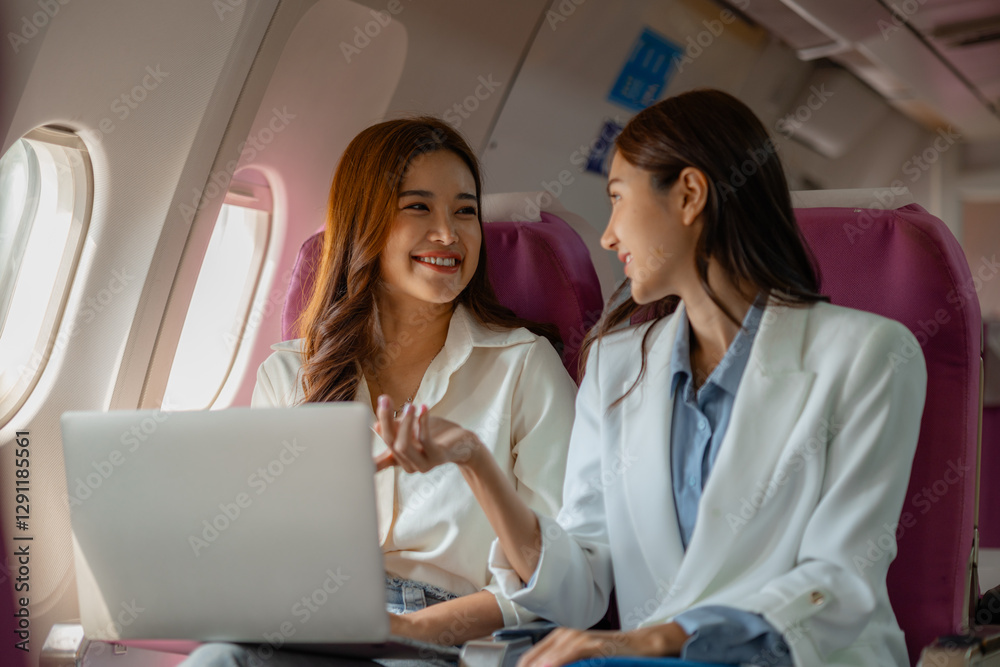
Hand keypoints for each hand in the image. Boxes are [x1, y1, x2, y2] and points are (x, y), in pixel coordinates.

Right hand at [373, 397, 483, 473]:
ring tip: (409, 405)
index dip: (363, 455)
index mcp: (399, 459)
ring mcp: (423, 464)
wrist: (464, 443)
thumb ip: (395, 429)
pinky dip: (422, 421)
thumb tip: (374, 426)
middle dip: (385, 419)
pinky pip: (424, 440)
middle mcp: (409, 465)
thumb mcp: (411, 429)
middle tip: (384, 399)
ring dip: (404, 423)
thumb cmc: (435, 434)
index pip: (377, 459)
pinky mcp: (438, 457)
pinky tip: (424, 407)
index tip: (349, 446)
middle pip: (389, 442)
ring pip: (403, 445)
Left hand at [516, 624, 688, 666]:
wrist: (639, 646)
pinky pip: (570, 653)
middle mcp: (563, 636)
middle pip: (533, 659)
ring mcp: (578, 638)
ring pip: (549, 656)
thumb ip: (563, 664)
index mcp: (557, 640)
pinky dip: (557, 661)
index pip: (528, 661)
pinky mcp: (592, 643)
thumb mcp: (581, 662)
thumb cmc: (610, 656)